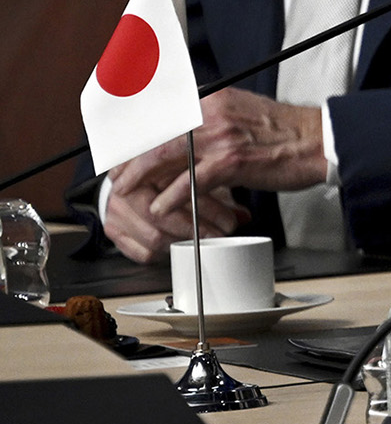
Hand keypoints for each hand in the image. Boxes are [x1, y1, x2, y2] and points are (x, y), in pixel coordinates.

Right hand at [103, 175, 244, 262]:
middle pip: (160, 216)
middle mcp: (124, 190)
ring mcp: (116, 212)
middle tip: (221, 234)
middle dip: (195, 228)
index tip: (228, 219)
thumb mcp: (193, 174)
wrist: (134, 179)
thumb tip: (243, 216)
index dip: (203, 206)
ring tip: (211, 240)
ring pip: (154, 237)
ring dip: (186, 243)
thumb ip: (216, 189)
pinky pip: (144, 253)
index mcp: (143, 169)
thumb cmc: (170, 175)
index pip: (171, 189)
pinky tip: (187, 248)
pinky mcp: (114, 231)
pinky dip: (169, 254)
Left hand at [107, 89, 325, 228]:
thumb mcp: (243, 115)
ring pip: (167, 155)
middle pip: (158, 134)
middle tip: (116, 173)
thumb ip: (214, 120)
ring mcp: (222, 136)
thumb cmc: (288, 134)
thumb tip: (190, 135)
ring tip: (126, 189)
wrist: (321, 141)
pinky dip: (171, 196)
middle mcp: (213, 112)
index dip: (139, 134)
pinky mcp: (233, 160)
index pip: (164, 115)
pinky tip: (161, 207)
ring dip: (141, 175)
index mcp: (213, 99)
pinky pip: (191, 180)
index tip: (124, 149)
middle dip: (131, 156)